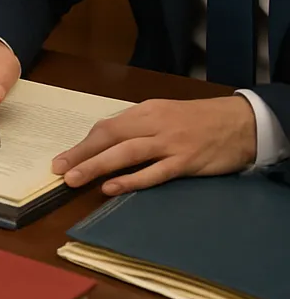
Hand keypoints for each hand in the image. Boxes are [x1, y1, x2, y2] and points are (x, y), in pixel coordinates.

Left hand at [52, 95, 257, 195]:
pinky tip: (112, 187)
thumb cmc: (197, 119)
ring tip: (75, 179)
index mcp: (145, 111)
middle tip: (59, 169)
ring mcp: (169, 143)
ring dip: (97, 166)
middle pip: (110, 137)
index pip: (106, 127)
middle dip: (81, 154)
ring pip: (126, 153)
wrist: (240, 122)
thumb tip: (108, 143)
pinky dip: (132, 180)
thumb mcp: (164, 115)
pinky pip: (154, 172)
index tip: (63, 159)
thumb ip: (138, 127)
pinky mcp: (186, 162)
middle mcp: (153, 124)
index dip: (83, 144)